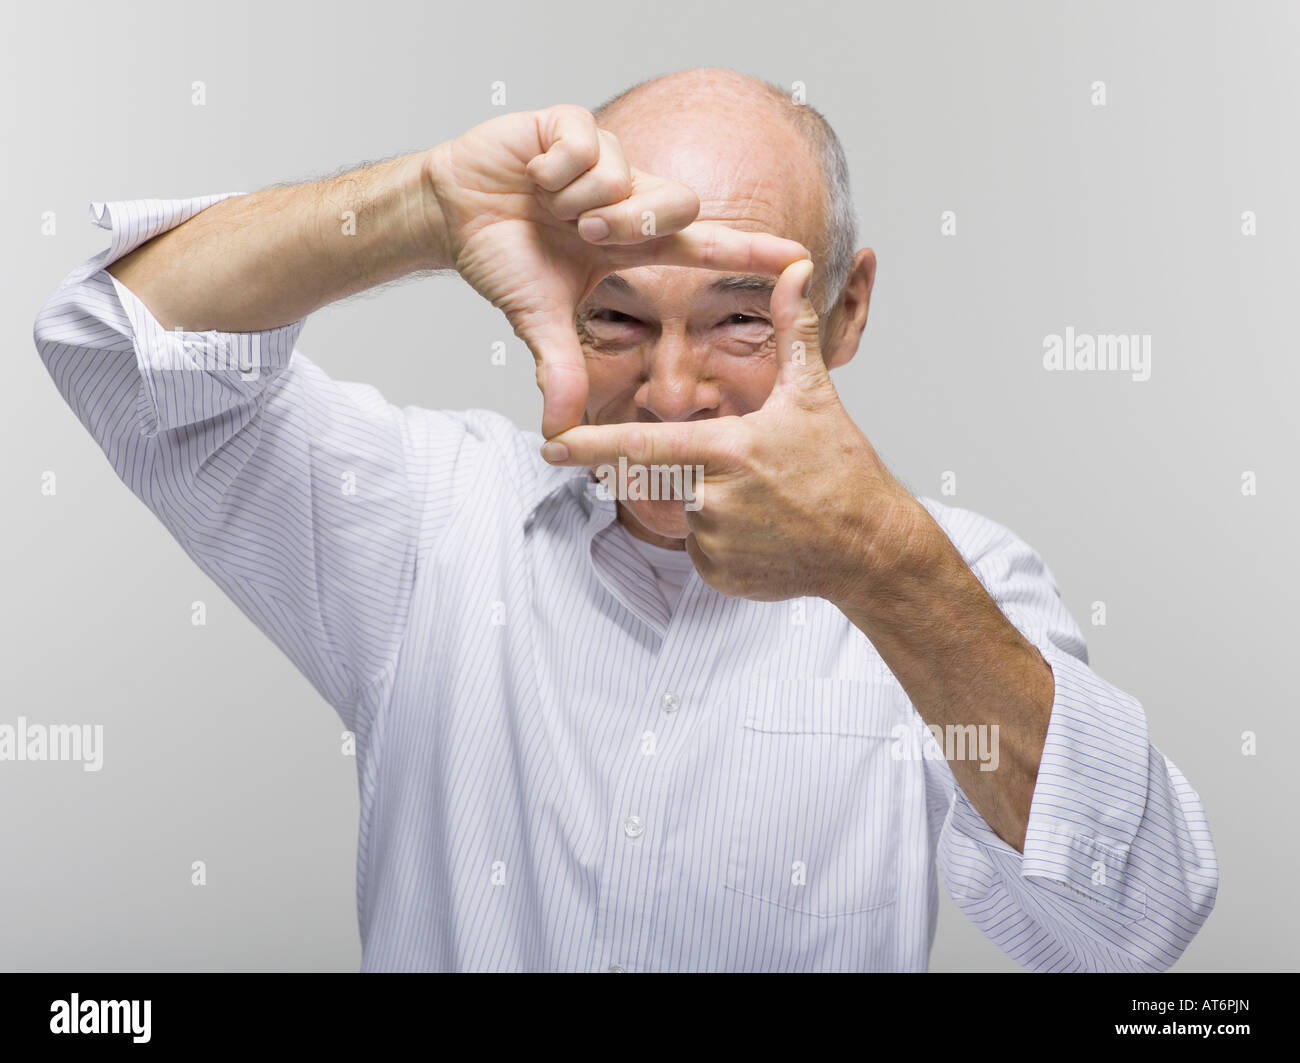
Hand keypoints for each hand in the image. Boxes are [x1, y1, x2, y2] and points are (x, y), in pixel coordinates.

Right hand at [426, 105, 811, 436]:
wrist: (451, 211)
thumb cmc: (503, 257)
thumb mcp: (538, 318)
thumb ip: (561, 367)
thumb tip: (562, 427)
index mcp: (634, 242)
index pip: (706, 248)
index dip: (751, 254)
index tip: (800, 259)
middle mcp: (632, 197)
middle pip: (676, 206)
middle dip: (627, 227)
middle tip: (582, 236)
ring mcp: (607, 158)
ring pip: (626, 175)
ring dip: (579, 199)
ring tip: (546, 204)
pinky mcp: (574, 123)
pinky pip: (585, 145)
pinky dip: (552, 168)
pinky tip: (533, 174)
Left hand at [540, 258, 931, 604]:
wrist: (870, 550)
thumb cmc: (843, 471)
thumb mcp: (816, 396)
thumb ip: (792, 331)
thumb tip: (794, 267)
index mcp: (728, 450)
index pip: (643, 446)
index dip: (590, 446)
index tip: (550, 444)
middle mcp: (713, 499)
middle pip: (673, 476)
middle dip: (699, 471)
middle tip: (753, 479)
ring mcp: (714, 542)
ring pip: (687, 512)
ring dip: (716, 503)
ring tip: (770, 506)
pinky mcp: (717, 575)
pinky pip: (701, 548)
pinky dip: (724, 539)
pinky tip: (767, 535)